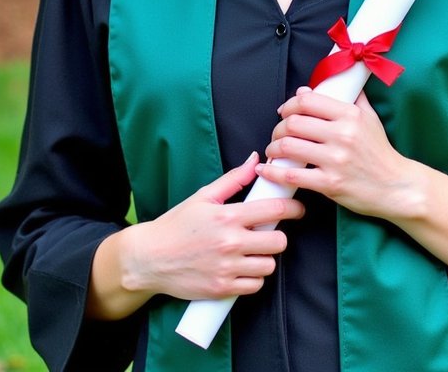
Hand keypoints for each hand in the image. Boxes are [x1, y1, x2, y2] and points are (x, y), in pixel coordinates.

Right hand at [117, 152, 304, 301]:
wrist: (150, 258)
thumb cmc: (177, 224)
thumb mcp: (204, 196)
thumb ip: (233, 179)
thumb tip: (255, 160)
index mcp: (228, 216)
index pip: (274, 210)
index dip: (293, 208)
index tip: (297, 208)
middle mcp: (230, 243)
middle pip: (278, 242)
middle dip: (278, 236)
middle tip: (268, 233)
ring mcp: (226, 268)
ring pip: (269, 266)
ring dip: (266, 258)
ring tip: (254, 251)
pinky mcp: (221, 288)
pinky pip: (254, 286)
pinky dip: (253, 278)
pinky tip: (244, 268)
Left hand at [259, 88, 418, 220]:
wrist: (397, 186)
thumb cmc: (382, 152)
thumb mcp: (371, 119)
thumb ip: (351, 98)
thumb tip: (324, 85)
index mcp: (350, 115)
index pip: (307, 101)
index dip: (289, 105)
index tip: (284, 112)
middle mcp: (342, 134)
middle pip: (293, 122)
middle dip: (278, 127)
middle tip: (277, 134)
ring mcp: (335, 159)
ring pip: (289, 146)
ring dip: (274, 148)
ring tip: (273, 151)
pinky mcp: (331, 184)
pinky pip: (294, 175)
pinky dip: (275, 173)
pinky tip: (267, 170)